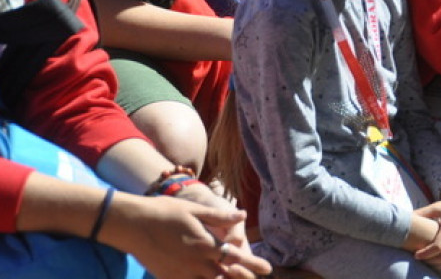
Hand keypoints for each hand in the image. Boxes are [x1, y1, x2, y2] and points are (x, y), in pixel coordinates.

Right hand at [103, 193, 270, 278]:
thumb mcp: (195, 210)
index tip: (267, 268)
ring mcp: (181, 273)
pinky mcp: (167, 277)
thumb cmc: (165, 211)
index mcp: (205, 244)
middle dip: (241, 278)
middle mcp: (195, 262)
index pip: (235, 257)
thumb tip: (242, 215)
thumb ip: (219, 217)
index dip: (252, 264)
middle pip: (224, 276)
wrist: (132, 224)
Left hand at [412, 196, 440, 276]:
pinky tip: (440, 267)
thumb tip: (404, 218)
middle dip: (430, 261)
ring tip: (428, 263)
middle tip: (421, 259)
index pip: (438, 247)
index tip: (416, 256)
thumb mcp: (436, 207)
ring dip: (439, 267)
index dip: (426, 254)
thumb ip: (421, 213)